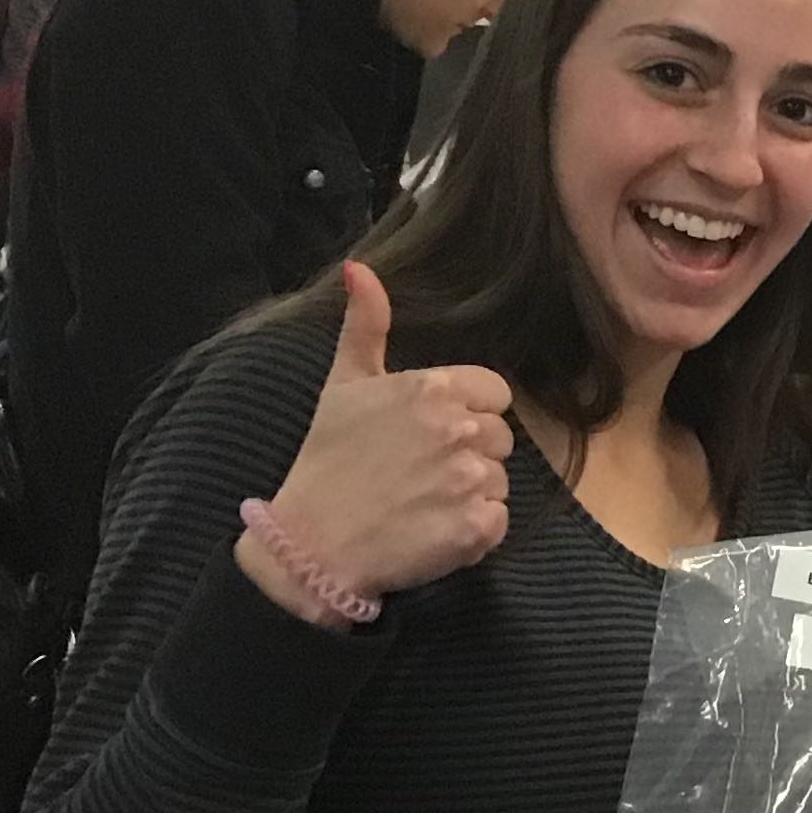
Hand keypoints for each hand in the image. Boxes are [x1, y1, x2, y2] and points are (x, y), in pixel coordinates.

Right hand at [241, 263, 512, 624]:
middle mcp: (459, 428)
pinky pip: (498, 521)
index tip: (429, 434)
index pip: (495, 393)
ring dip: (470, 493)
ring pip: (500, 480)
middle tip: (418, 472)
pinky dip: (473, 531)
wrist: (310, 544)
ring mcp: (471, 479)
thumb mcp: (343, 385)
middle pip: (500, 437)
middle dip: (469, 453)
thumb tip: (359, 268)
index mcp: (434, 389)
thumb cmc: (326, 461)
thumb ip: (364, 326)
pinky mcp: (478, 527)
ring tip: (420, 502)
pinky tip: (431, 530)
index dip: (468, 413)